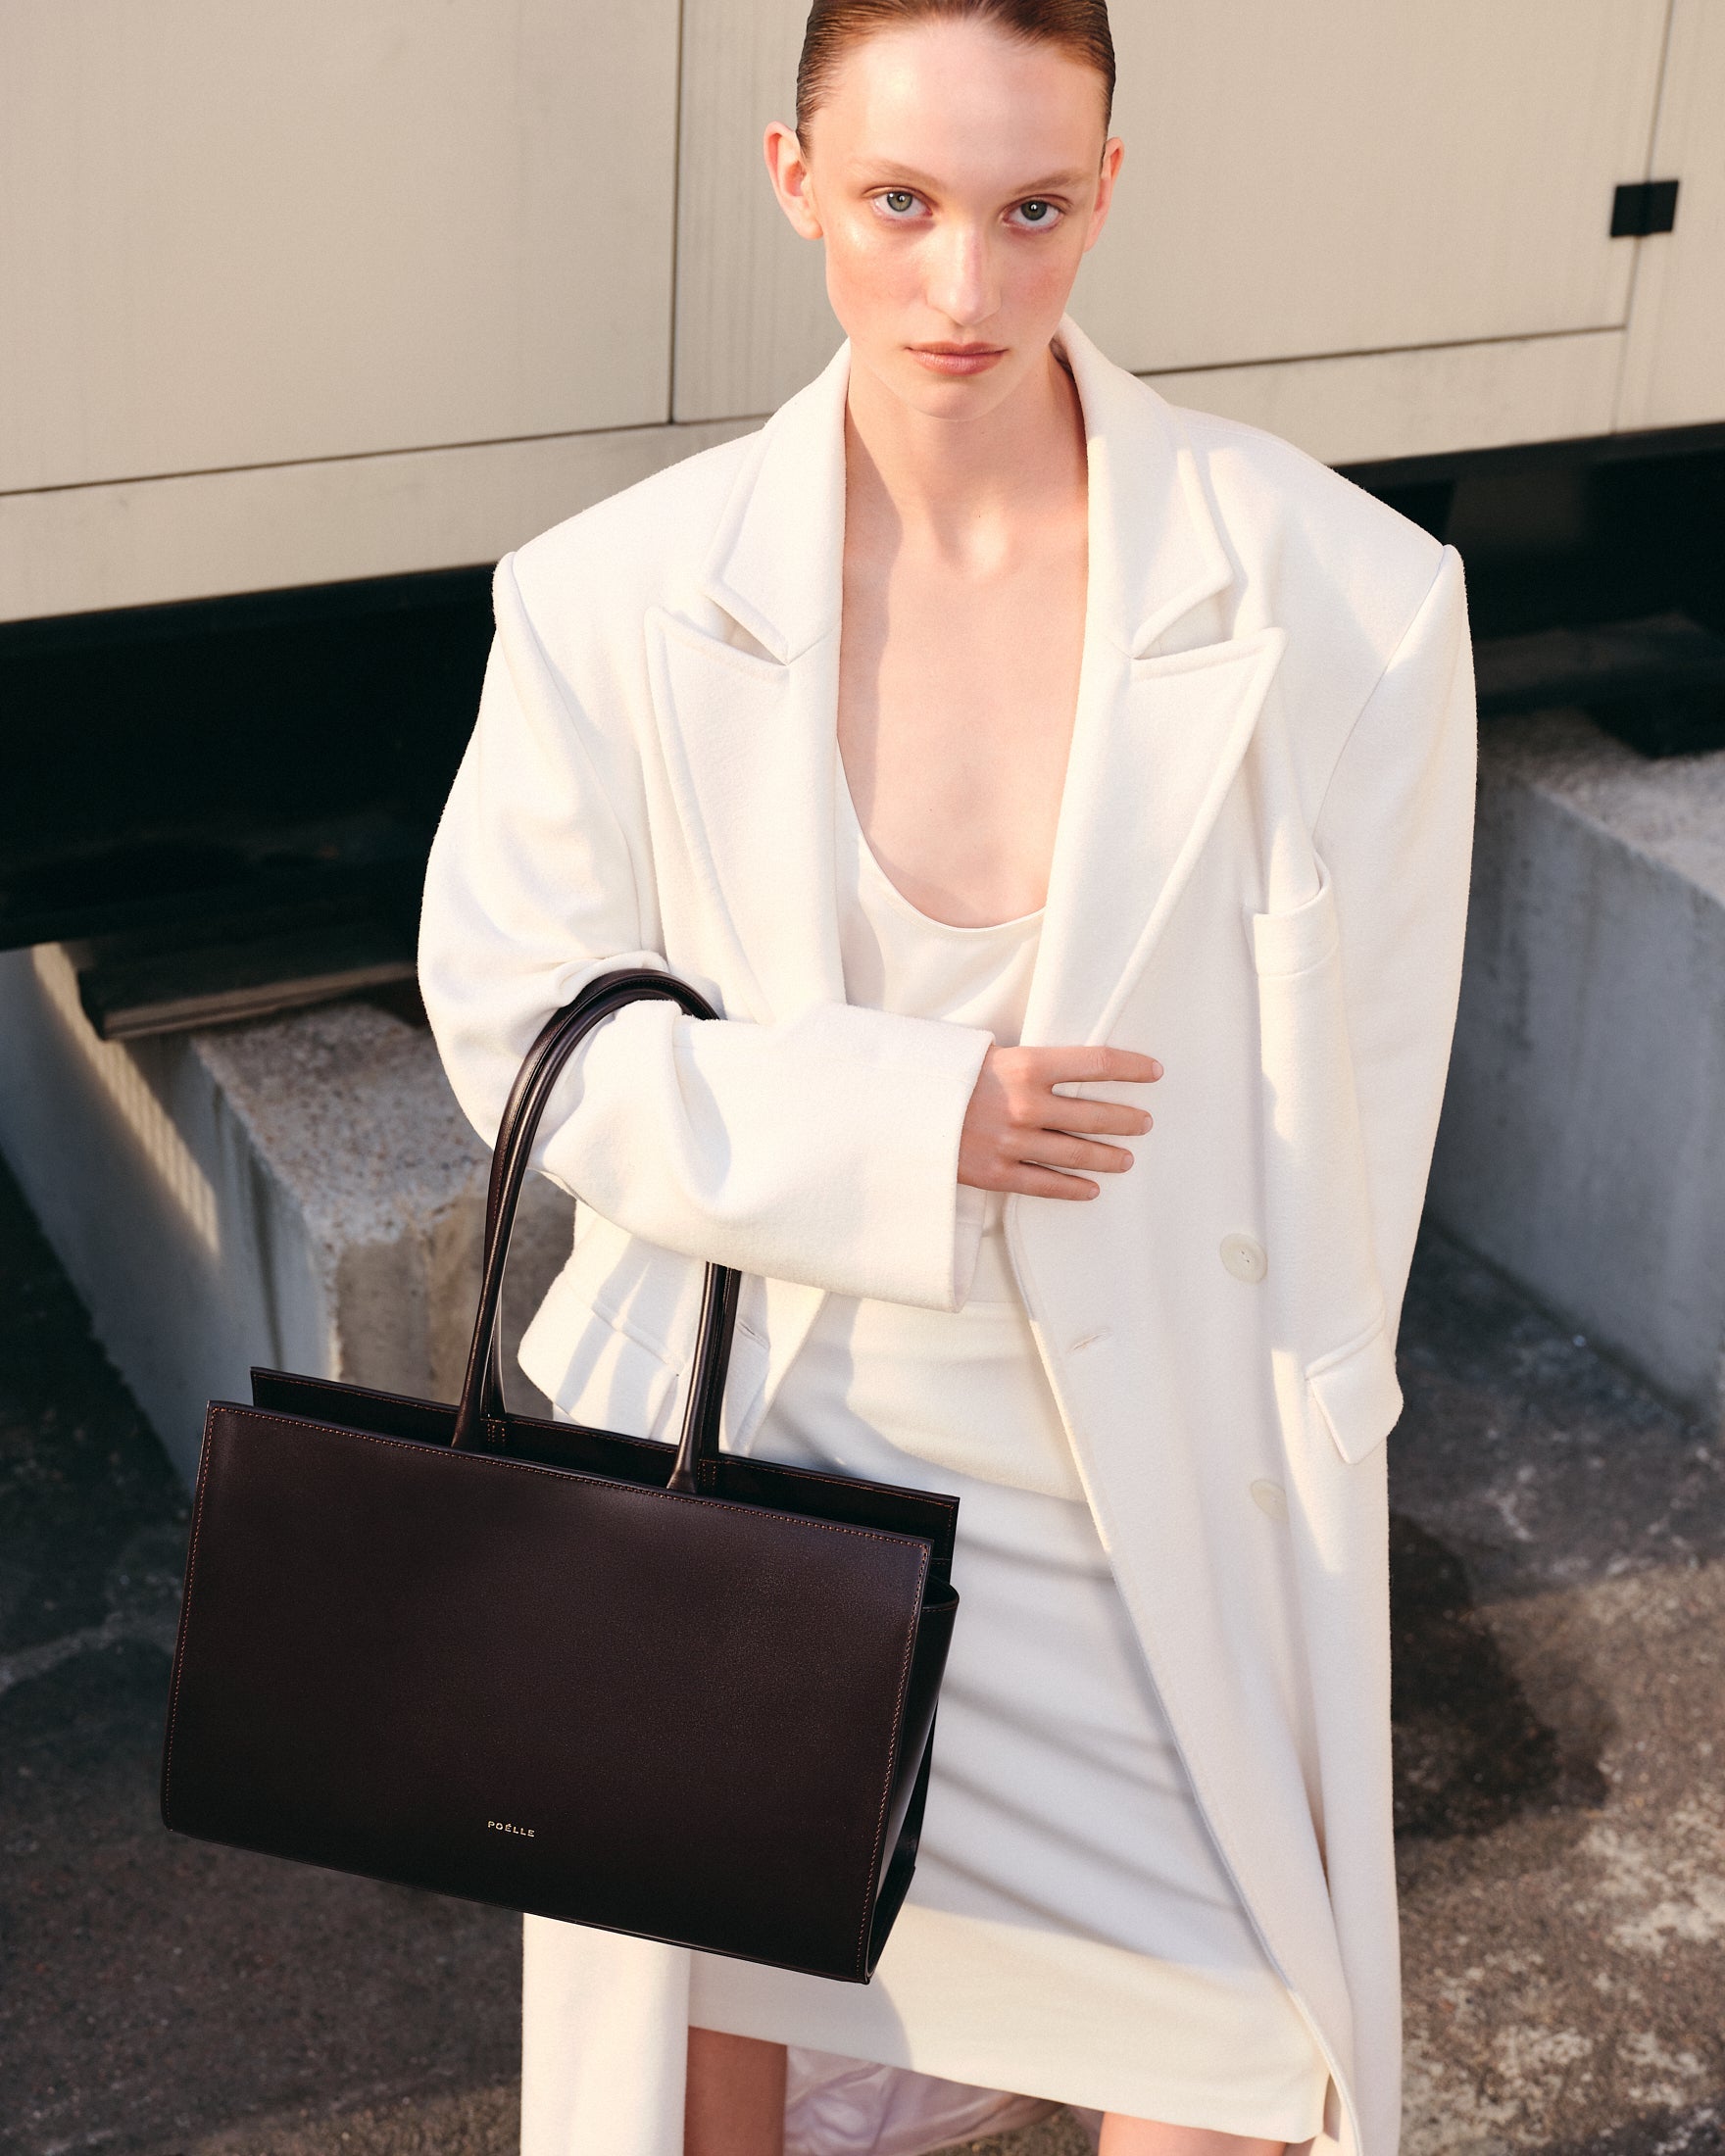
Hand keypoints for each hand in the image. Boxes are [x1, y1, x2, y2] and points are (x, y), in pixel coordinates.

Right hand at [958, 1045, 1161, 1201]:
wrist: (895, 1108)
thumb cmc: (944, 1075)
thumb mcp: (987, 1053)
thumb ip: (1028, 1064)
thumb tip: (1070, 1068)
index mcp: (1026, 1065)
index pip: (1097, 1063)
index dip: (1132, 1068)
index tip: (1154, 1072)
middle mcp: (1026, 1104)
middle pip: (1095, 1113)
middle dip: (1127, 1119)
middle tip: (1144, 1123)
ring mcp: (1012, 1141)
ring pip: (1077, 1153)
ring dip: (1108, 1156)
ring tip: (1126, 1158)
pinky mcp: (995, 1172)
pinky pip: (1045, 1184)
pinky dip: (1072, 1188)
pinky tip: (1091, 1189)